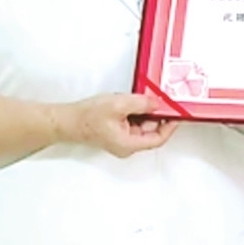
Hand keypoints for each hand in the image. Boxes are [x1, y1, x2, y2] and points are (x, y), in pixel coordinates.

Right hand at [61, 93, 178, 156]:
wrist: (67, 121)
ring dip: (144, 112)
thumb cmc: (87, 118)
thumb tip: (157, 104)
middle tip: (161, 100)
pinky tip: (129, 101)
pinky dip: (134, 111)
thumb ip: (142, 104)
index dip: (170, 126)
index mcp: (129, 144)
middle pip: (151, 131)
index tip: (176, 114)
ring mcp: (120, 139)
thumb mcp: (120, 105)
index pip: (158, 139)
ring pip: (141, 125)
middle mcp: (126, 145)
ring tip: (140, 98)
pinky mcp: (115, 132)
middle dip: (157, 115)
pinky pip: (132, 122)